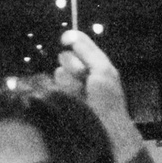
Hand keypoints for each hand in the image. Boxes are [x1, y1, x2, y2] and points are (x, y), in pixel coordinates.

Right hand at [53, 30, 141, 159]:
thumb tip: (70, 36)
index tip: (64, 39)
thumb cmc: (108, 97)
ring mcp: (69, 86)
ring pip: (59, 72)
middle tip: (84, 76)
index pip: (80, 45)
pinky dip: (63, 90)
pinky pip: (53, 86)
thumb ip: (87, 51)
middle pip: (67, 57)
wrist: (103, 126)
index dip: (73, 40)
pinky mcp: (59, 99)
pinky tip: (72, 99)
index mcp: (95, 64)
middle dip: (74, 64)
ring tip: (81, 93)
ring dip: (70, 80)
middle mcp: (81, 73)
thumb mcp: (102, 70)